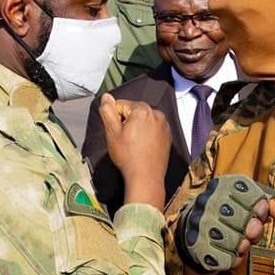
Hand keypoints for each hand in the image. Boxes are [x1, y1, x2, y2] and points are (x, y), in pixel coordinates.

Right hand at [99, 94, 169, 209]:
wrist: (146, 177)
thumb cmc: (128, 156)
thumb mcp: (112, 132)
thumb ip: (107, 111)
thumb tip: (106, 97)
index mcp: (142, 110)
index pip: (120, 105)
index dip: (114, 119)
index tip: (117, 133)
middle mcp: (157, 114)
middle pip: (133, 112)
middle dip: (126, 123)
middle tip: (125, 141)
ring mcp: (164, 125)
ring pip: (143, 121)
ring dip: (137, 129)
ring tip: (134, 145)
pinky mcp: (167, 136)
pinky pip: (153, 129)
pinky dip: (147, 135)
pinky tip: (142, 147)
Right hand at [176, 175, 274, 273]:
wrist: (196, 223)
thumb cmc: (232, 209)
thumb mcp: (250, 199)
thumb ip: (270, 203)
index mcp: (224, 184)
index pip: (253, 198)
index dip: (261, 211)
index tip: (258, 215)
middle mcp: (209, 200)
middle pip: (245, 221)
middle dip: (254, 230)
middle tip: (251, 232)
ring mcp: (200, 223)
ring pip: (235, 241)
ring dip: (243, 245)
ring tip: (241, 243)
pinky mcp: (197, 244)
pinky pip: (225, 258)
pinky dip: (233, 259)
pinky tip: (231, 252)